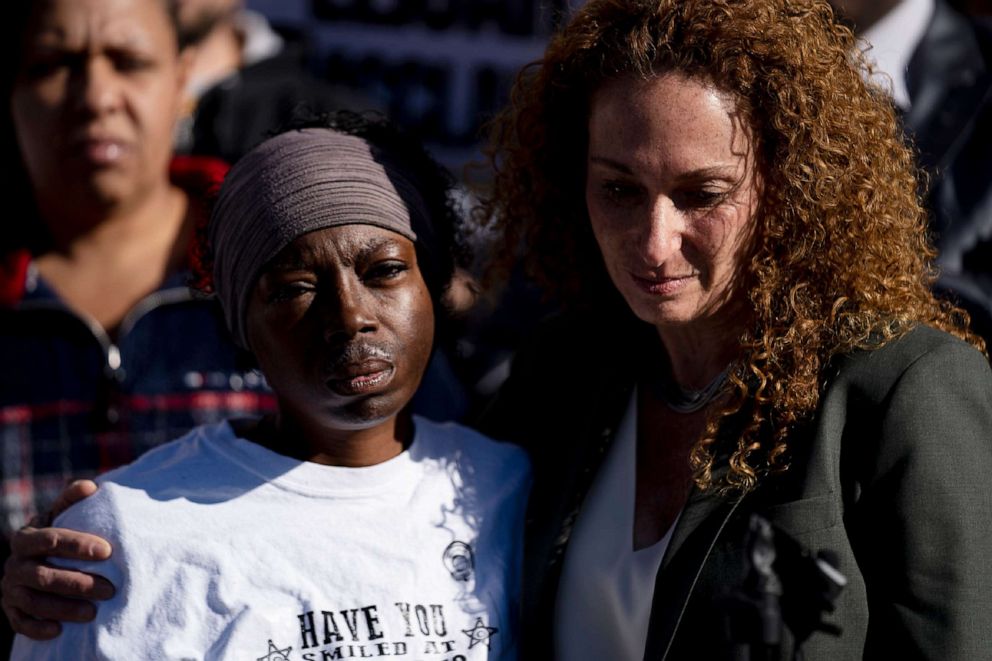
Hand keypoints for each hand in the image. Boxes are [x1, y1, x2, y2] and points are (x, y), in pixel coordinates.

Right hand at [1, 480, 114, 639]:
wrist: (33, 559)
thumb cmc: (56, 535)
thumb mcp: (60, 515)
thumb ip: (72, 499)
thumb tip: (89, 486)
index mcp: (25, 537)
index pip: (50, 539)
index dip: (78, 545)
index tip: (108, 551)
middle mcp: (14, 564)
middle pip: (44, 575)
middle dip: (78, 583)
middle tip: (110, 589)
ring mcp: (10, 588)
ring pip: (34, 601)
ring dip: (64, 608)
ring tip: (93, 613)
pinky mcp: (10, 609)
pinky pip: (20, 622)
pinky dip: (37, 628)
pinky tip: (59, 630)